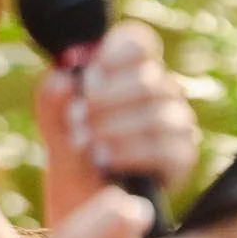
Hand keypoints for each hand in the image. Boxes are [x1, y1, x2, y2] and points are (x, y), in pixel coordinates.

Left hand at [35, 20, 199, 215]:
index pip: (140, 42)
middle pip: (147, 79)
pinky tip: (105, 160)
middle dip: (105, 101)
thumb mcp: (54, 118)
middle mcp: (162, 91)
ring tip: (85, 144)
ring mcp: (177, 123)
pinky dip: (129, 153)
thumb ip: (53, 95)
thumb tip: (65, 78)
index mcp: (133, 69)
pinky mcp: (182, 156)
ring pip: (156, 115)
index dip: (115, 54)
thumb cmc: (74, 146)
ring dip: (113, 129)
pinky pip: (164, 148)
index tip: (89, 75)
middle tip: (76, 118)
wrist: (84, 195)